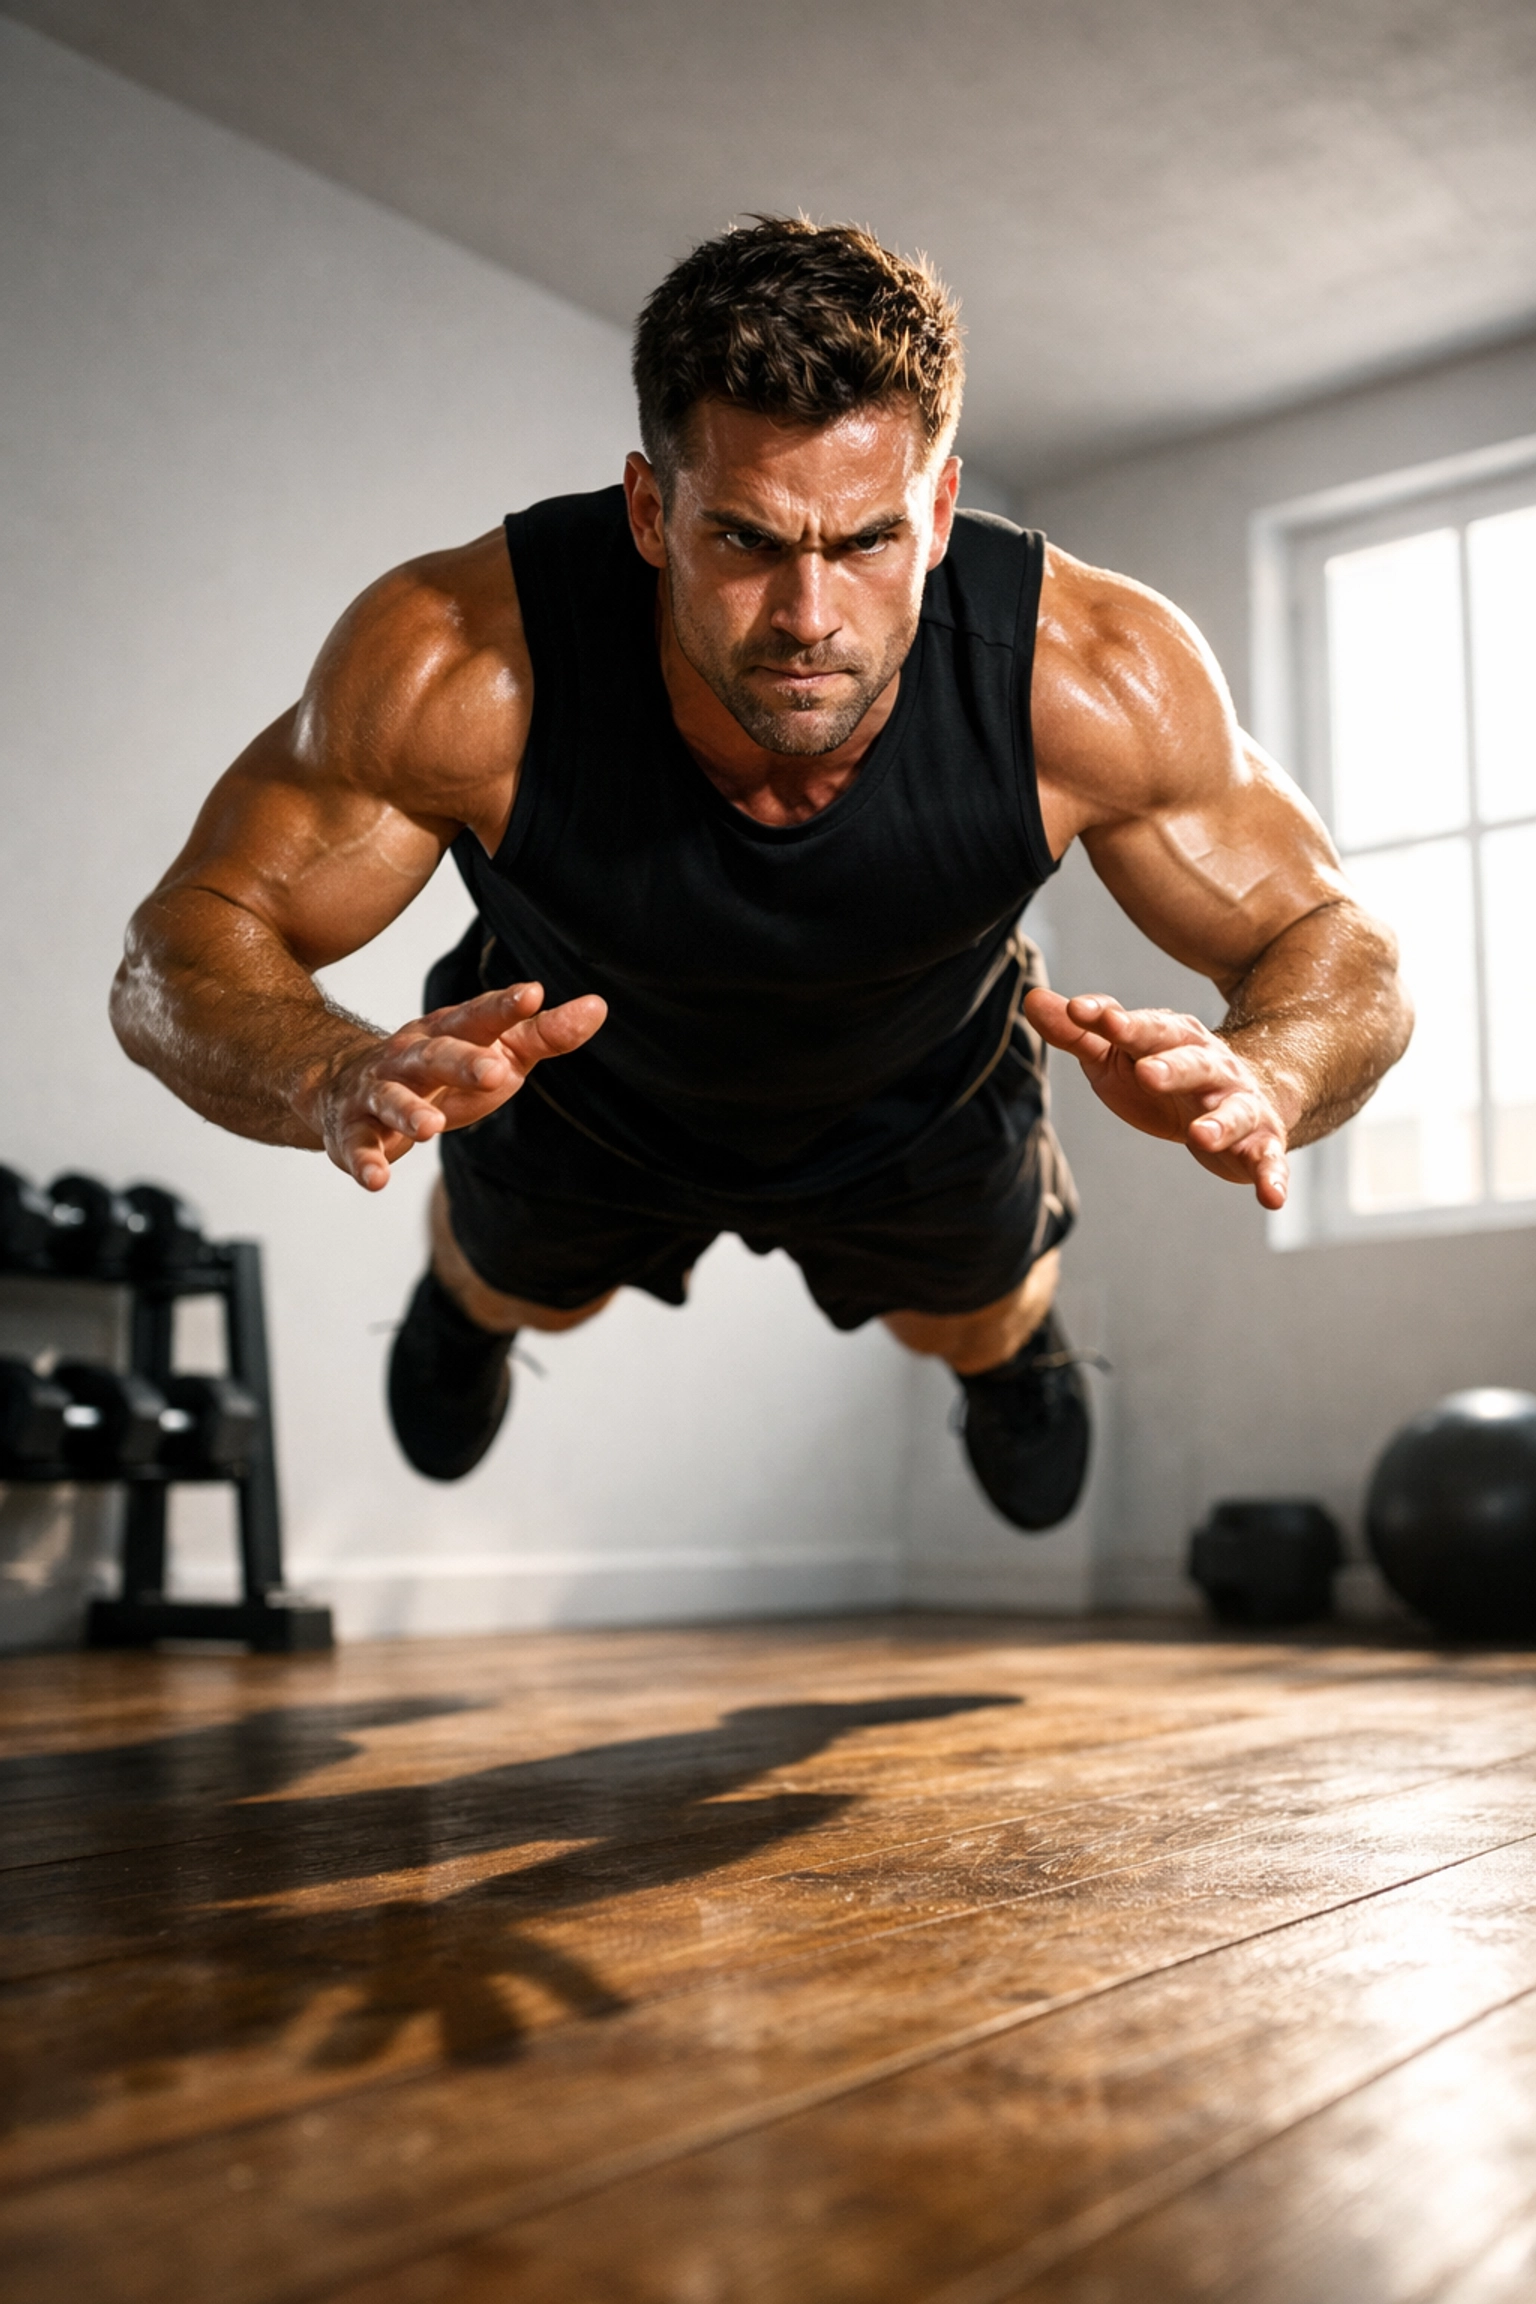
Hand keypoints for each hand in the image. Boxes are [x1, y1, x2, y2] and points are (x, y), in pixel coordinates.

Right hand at [303, 982, 606, 1191]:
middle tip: (494, 1073)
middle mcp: (410, 1055)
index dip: (503, 1007)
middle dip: (461, 1062)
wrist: (345, 1084)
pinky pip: (358, 1145)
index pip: (478, 1016)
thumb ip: (543, 1034)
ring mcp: (378, 1091)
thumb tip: (597, 1007)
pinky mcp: (354, 1130)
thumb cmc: (442, 1069)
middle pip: (435, 1054)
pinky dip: (365, 1161)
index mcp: (448, 1031)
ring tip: (431, 1127)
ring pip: (392, 1097)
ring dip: (408, 1111)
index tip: (532, 995)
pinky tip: (377, 1180)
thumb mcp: (495, 1050)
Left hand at [1023, 988, 1290, 1209]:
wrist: (1242, 1097)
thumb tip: (1032, 999)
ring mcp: (1239, 1105)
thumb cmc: (1163, 1075)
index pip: (1144, 1028)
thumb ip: (1079, 1033)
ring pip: (1234, 1111)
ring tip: (1201, 1136)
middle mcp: (1213, 1067)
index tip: (1083, 1013)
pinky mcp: (1260, 1145)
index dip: (1116, 1021)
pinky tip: (1272, 1198)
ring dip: (1221, 1123)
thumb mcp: (1117, 1054)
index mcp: (1173, 1039)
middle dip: (1172, 1067)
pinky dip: (1273, 1177)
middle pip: (1194, 1063)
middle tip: (1147, 1072)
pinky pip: (1269, 1160)